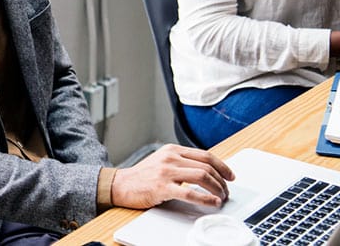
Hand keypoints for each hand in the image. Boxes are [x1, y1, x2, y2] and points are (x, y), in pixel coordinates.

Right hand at [111, 144, 234, 208]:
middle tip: (226, 191)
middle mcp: (170, 158)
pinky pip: (190, 192)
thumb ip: (181, 162)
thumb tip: (206, 172)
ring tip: (221, 197)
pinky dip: (206, 198)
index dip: (222, 166)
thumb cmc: (142, 176)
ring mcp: (166, 171)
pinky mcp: (162, 187)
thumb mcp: (162, 161)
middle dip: (221, 181)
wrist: (121, 185)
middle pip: (206, 166)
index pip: (205, 155)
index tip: (230, 176)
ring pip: (202, 176)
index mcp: (172, 150)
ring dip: (217, 189)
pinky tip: (212, 202)